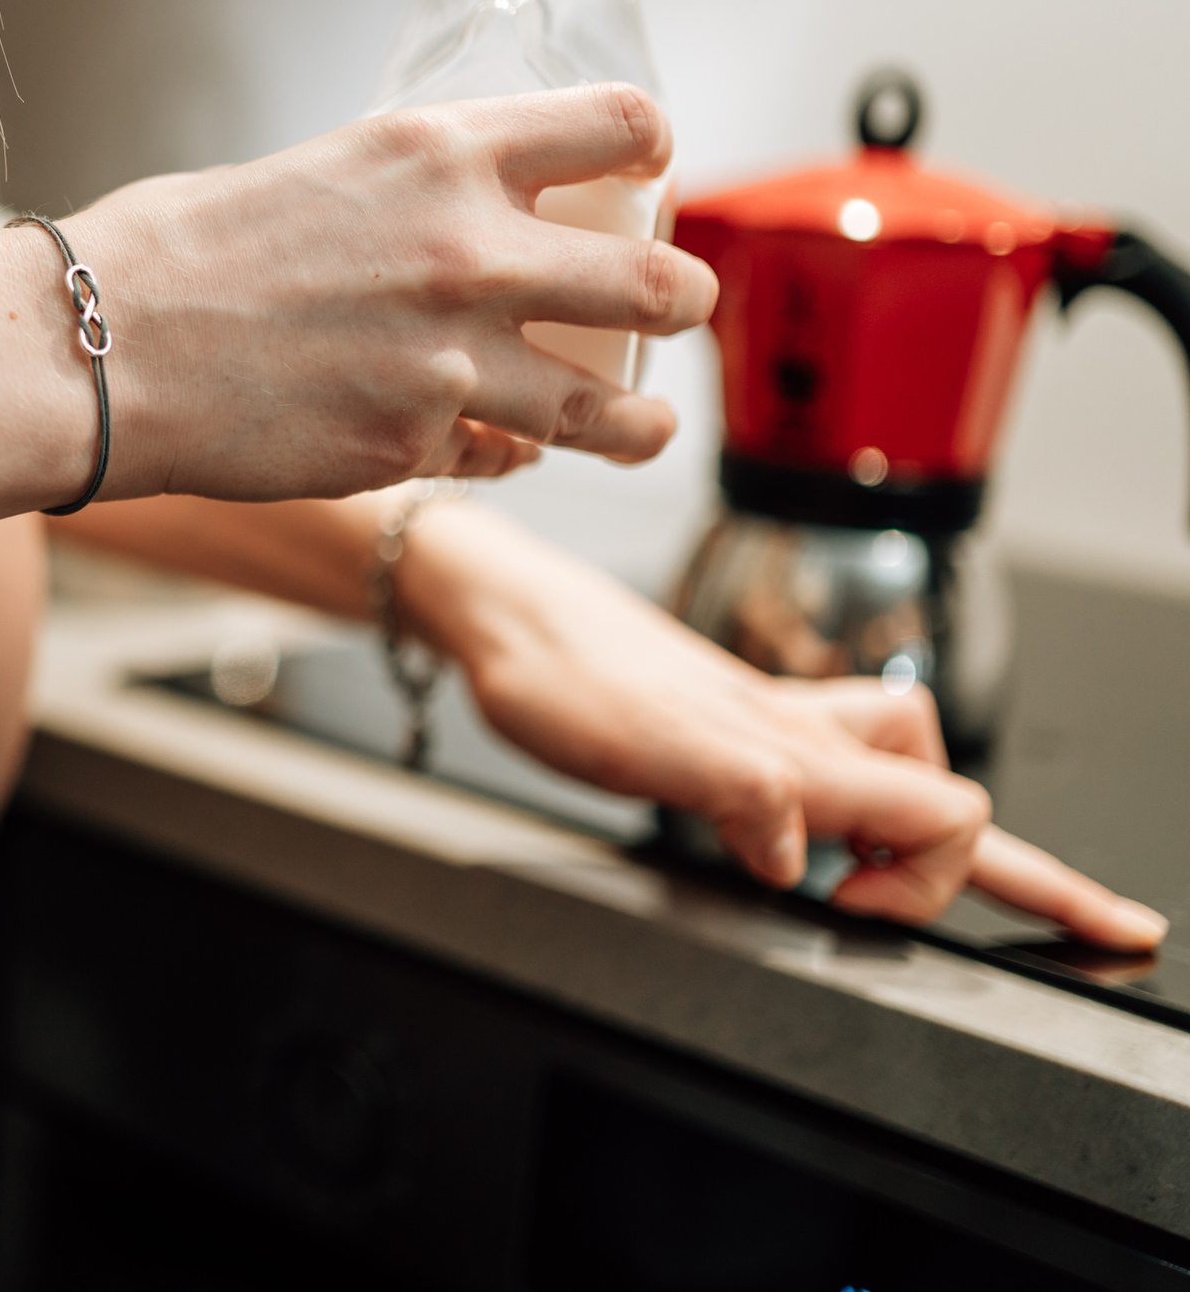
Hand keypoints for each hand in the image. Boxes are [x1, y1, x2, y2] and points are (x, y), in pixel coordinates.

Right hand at [66, 84, 710, 503]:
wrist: (100, 351)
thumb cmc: (177, 253)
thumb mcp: (317, 172)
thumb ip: (412, 192)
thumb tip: (467, 218)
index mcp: (442, 154)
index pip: (619, 126)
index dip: (652, 149)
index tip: (650, 172)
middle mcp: (470, 254)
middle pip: (658, 282)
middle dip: (682, 300)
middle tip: (674, 306)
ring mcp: (452, 364)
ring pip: (612, 409)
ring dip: (639, 421)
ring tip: (645, 427)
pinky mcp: (415, 448)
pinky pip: (502, 455)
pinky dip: (500, 453)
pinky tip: (488, 447)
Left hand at [407, 500, 1164, 948]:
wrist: (503, 616)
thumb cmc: (561, 670)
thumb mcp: (641, 748)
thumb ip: (740, 792)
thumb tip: (799, 855)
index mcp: (799, 747)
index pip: (947, 813)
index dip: (960, 881)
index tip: (868, 913)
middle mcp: (799, 737)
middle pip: (948, 798)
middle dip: (1018, 869)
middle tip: (1037, 922)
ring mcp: (767, 733)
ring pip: (895, 782)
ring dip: (927, 841)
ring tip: (911, 895)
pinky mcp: (725, 734)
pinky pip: (825, 778)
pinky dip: (854, 816)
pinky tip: (827, 841)